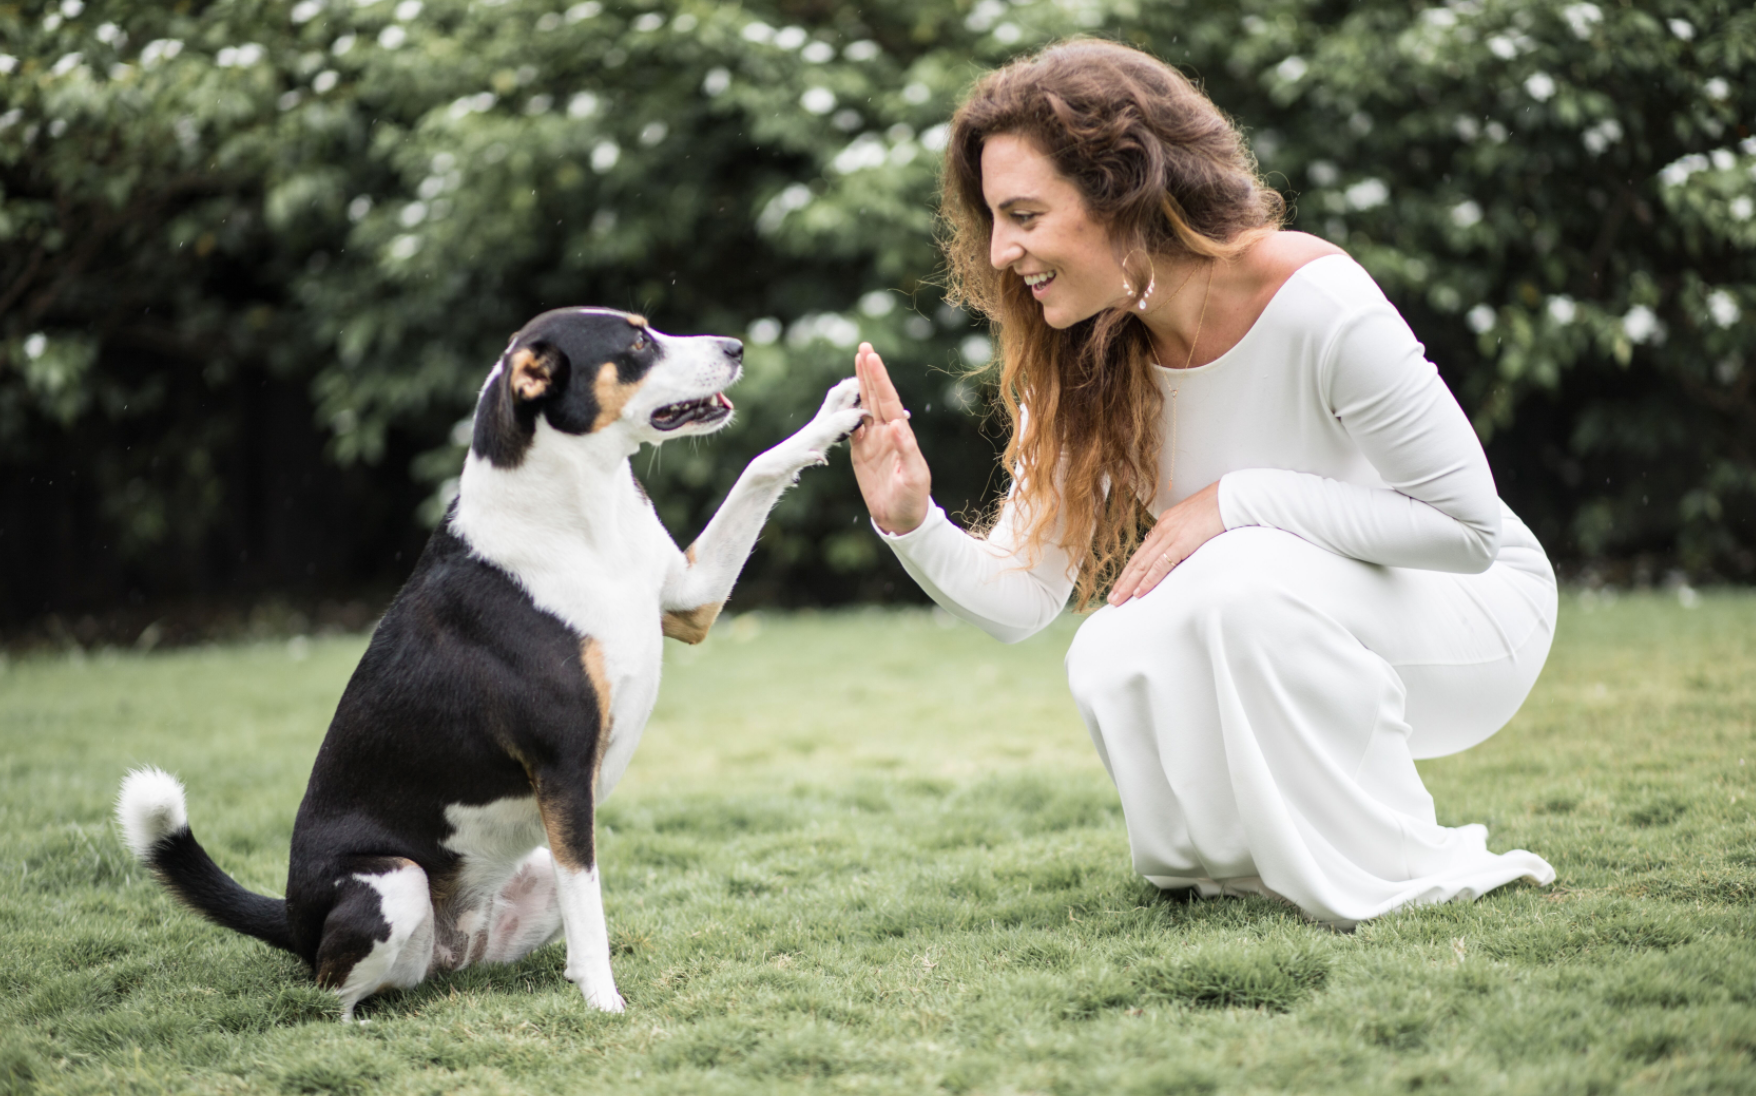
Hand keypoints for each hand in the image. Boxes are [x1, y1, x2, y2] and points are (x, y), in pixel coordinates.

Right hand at [851, 342, 931, 534]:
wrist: (901, 518)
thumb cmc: (912, 498)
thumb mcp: (914, 476)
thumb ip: (906, 450)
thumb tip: (896, 425)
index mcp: (900, 435)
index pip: (888, 400)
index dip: (879, 379)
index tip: (871, 357)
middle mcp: (887, 433)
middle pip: (876, 396)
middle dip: (870, 372)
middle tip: (864, 347)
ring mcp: (873, 441)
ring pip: (864, 406)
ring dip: (860, 385)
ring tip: (857, 362)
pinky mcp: (861, 452)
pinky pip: (852, 426)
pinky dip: (848, 409)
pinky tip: (846, 396)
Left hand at [1106, 481, 1224, 604]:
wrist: (1228, 498)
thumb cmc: (1216, 508)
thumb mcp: (1193, 521)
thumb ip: (1183, 535)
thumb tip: (1181, 550)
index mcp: (1165, 524)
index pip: (1142, 552)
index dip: (1130, 570)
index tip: (1122, 583)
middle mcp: (1162, 530)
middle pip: (1137, 561)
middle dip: (1123, 581)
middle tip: (1112, 598)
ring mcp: (1170, 537)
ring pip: (1143, 565)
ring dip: (1129, 584)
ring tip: (1118, 599)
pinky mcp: (1181, 543)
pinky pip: (1160, 566)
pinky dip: (1148, 580)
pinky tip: (1139, 591)